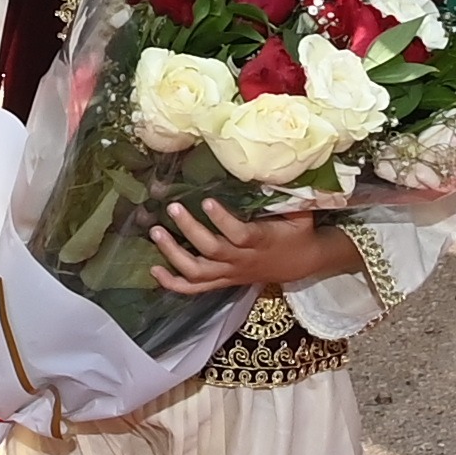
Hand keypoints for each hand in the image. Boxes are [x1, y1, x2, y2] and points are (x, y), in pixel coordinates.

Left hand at [147, 201, 355, 294]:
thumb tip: (269, 166)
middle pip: (212, 251)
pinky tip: (154, 270)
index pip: (239, 234)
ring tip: (155, 232)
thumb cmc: (297, 232)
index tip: (206, 200)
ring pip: (198, 272)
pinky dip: (173, 283)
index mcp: (261, 240)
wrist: (301, 264)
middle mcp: (242, 260)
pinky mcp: (222, 280)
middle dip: (190, 230)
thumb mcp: (298, 212)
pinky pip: (195, 288)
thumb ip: (285, 194)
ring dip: (174, 255)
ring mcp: (230, 273)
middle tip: (172, 208)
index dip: (222, 221)